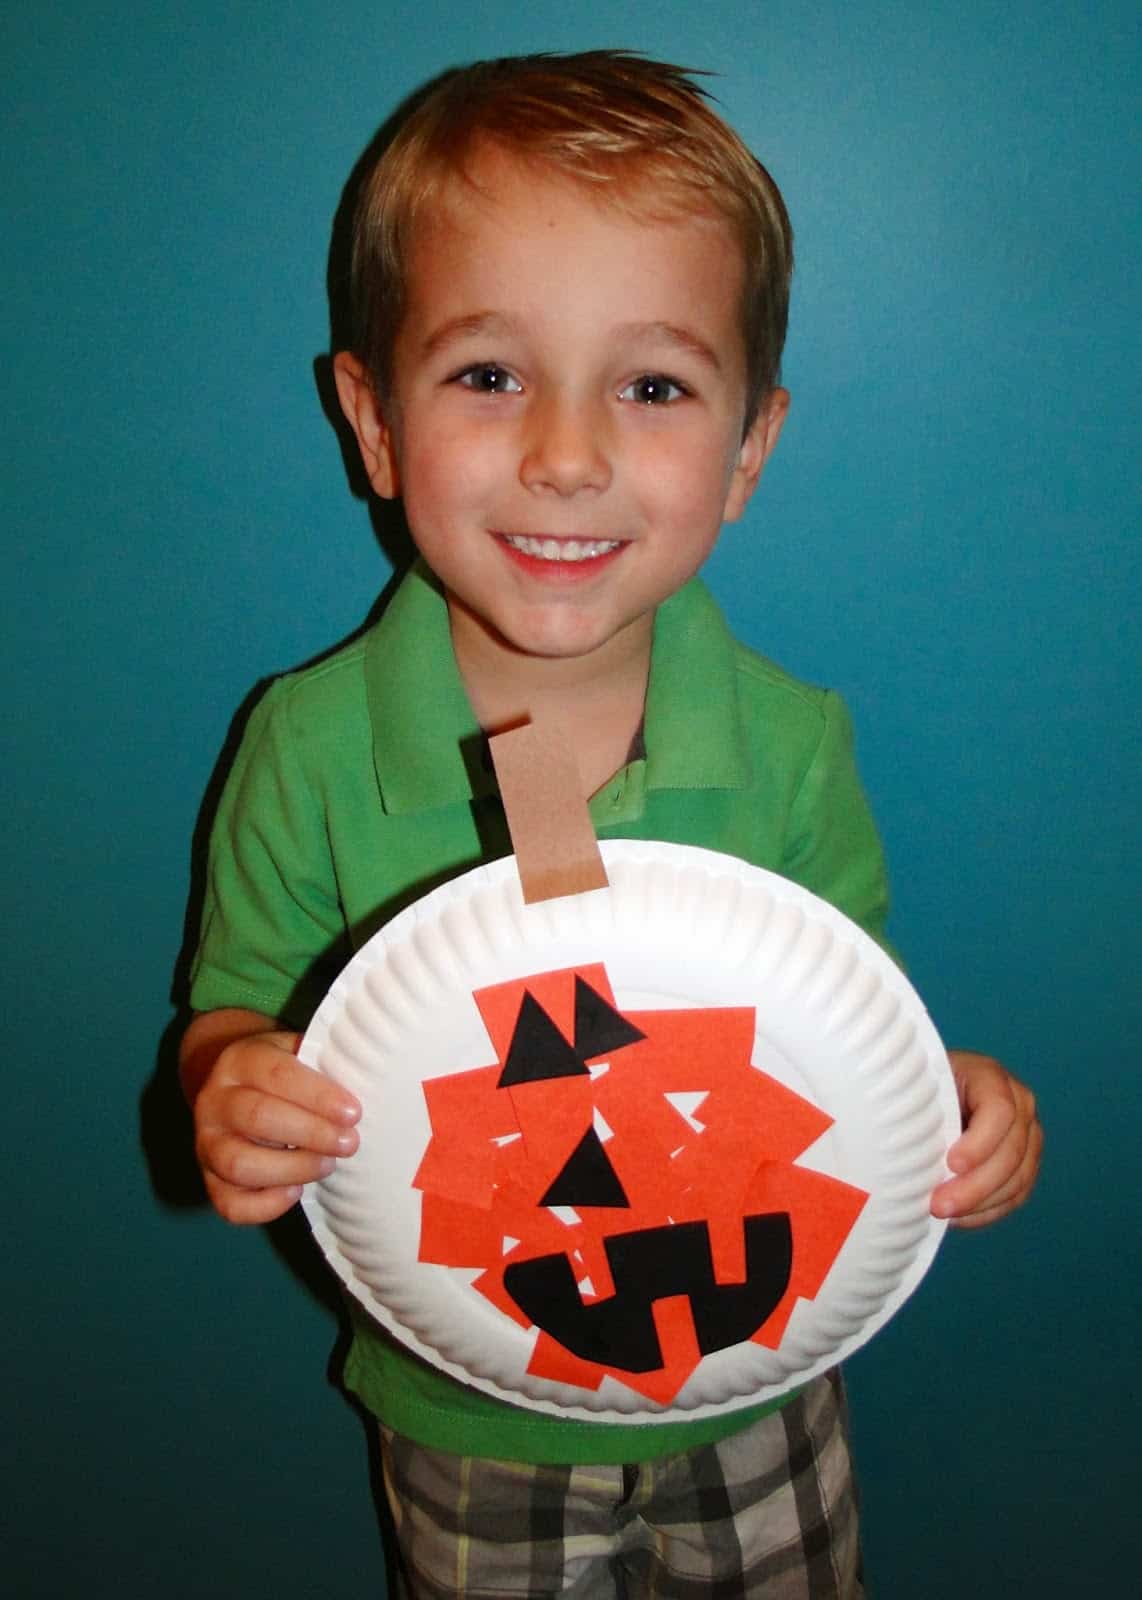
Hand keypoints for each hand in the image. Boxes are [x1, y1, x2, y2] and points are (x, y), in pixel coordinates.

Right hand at [185, 1013, 360, 1223]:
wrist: (231, 1085)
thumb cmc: (280, 1072)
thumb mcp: (296, 1053)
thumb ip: (324, 1064)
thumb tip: (371, 1081)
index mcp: (240, 1060)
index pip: (277, 1074)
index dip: (317, 1095)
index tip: (353, 1112)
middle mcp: (215, 1100)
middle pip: (257, 1118)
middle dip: (311, 1133)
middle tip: (349, 1143)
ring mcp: (206, 1142)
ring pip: (239, 1163)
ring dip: (292, 1168)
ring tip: (327, 1165)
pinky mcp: (208, 1179)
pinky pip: (229, 1204)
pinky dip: (265, 1205)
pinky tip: (296, 1191)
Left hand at [930, 1051, 1041, 1228]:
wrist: (932, 1097)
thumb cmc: (919, 1090)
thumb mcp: (915, 1088)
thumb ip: (915, 1110)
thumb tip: (899, 1146)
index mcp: (990, 1076)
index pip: (999, 1110)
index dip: (979, 1142)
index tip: (951, 1164)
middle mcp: (1019, 1103)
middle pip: (1010, 1152)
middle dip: (974, 1186)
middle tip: (938, 1206)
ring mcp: (1027, 1135)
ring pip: (1016, 1178)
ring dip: (979, 1203)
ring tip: (944, 1214)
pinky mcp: (1025, 1163)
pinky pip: (1016, 1195)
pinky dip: (987, 1211)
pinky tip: (960, 1217)